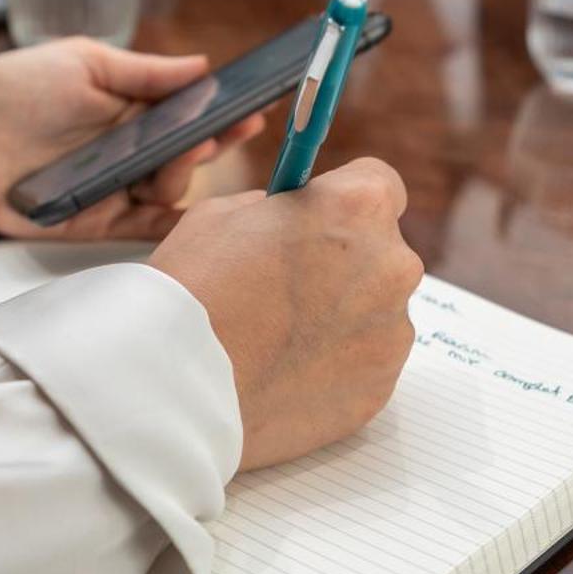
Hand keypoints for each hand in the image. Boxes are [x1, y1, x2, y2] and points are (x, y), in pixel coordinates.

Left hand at [0, 39, 265, 239]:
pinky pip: (145, 228)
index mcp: (132, 109)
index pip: (191, 112)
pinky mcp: (98, 220)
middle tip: (223, 131)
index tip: (252, 106)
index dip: (223, 112)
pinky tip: (191, 218)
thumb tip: (200, 65)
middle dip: (212, 143)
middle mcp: (130, 149)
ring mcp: (117, 186)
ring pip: (171, 190)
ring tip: (176, 154)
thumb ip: (144, 71)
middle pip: (190, 154)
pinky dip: (170, 226)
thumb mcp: (84, 62)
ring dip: (181, 175)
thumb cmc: (14, 90)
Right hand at [149, 160, 421, 470]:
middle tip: (287, 288)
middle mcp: (391, 266)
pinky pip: (366, 366)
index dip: (343, 203)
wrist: (181, 388)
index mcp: (356, 208)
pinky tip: (287, 373)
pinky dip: (337, 368)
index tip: (321, 220)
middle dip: (344, 264)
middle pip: (381, 253)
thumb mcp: (219, 216)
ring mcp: (392, 332)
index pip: (380, 185)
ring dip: (342, 318)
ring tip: (279, 340)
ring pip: (375, 314)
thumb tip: (288, 222)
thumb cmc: (193, 292)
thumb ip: (273, 211)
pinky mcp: (380, 388)